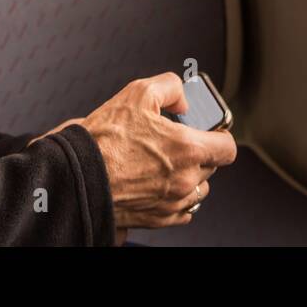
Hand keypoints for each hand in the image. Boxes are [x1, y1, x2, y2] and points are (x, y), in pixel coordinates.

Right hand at [33, 73, 236, 237]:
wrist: (78, 176)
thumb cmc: (105, 139)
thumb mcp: (139, 93)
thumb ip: (171, 88)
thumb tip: (183, 100)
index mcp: (187, 148)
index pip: (228, 147)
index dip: (220, 136)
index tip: (210, 132)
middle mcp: (185, 179)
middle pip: (213, 167)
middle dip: (200, 154)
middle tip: (177, 143)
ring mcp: (173, 202)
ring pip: (199, 190)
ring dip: (190, 177)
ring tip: (167, 164)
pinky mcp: (159, 218)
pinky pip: (183, 211)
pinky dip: (177, 199)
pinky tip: (159, 184)